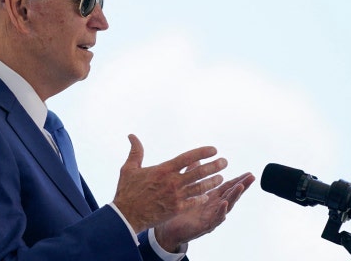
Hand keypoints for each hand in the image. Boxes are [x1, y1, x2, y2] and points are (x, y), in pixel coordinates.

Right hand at [113, 134, 227, 232]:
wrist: (126, 215)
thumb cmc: (127, 191)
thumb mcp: (129, 168)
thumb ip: (135, 151)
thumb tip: (131, 135)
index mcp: (163, 170)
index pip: (187, 158)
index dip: (202, 153)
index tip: (214, 149)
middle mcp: (172, 182)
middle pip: (199, 172)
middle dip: (214, 166)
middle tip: (224, 162)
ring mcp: (176, 196)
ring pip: (200, 187)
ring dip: (212, 182)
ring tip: (221, 178)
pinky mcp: (176, 209)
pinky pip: (194, 202)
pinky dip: (202, 198)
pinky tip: (207, 196)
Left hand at [154, 171, 255, 251]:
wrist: (169, 229)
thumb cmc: (181, 210)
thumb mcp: (189, 191)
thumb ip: (193, 175)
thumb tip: (197, 159)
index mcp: (211, 198)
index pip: (227, 187)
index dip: (238, 180)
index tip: (249, 173)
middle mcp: (214, 207)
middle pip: (231, 195)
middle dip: (242, 186)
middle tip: (251, 177)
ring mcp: (211, 217)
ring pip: (226, 206)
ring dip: (234, 196)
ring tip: (241, 186)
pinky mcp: (205, 226)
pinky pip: (215, 219)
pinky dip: (221, 211)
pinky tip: (224, 204)